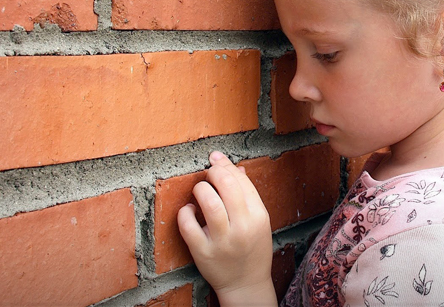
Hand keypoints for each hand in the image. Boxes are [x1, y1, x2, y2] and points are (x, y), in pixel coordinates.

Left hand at [177, 151, 275, 305]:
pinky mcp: (203, 252)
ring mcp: (222, 241)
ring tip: (200, 190)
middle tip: (208, 174)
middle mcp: (242, 227)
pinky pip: (188, 225)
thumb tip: (234, 167)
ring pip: (208, 202)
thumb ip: (248, 194)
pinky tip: (189, 210)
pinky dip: (185, 212)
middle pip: (226, 186)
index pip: (242, 181)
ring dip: (200, 189)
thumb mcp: (258, 220)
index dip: (226, 165)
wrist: (246, 283)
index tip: (216, 160)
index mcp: (258, 216)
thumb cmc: (252, 247)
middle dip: (213, 173)